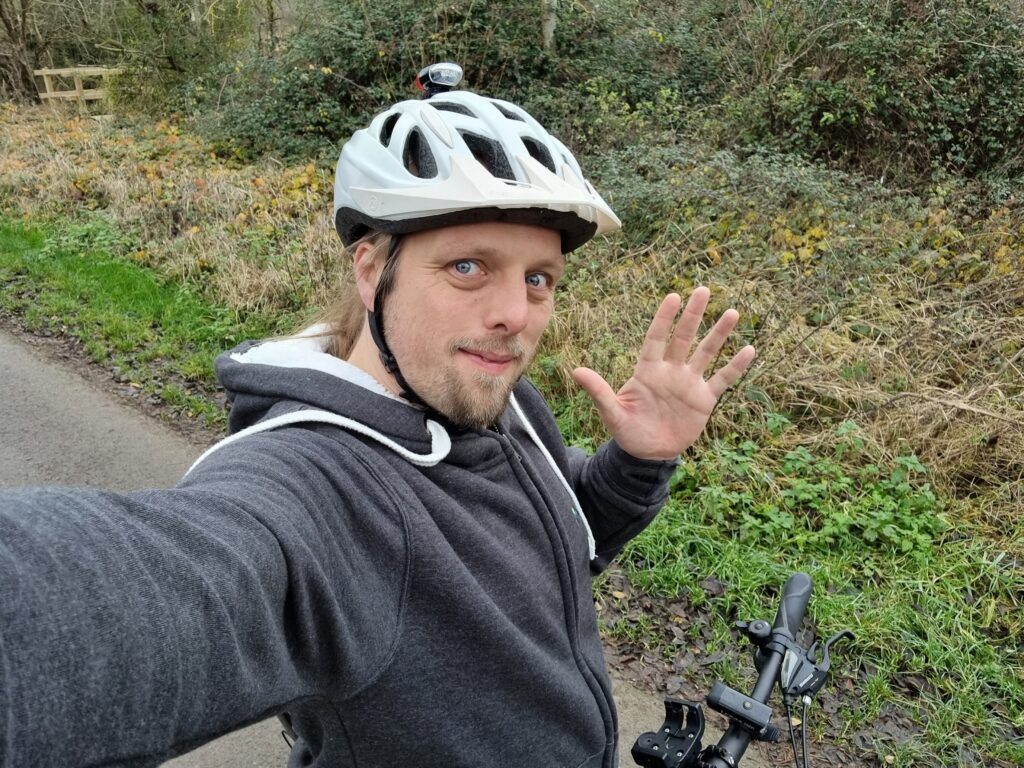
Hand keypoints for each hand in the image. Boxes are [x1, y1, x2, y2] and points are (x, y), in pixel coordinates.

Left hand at [572, 288, 755, 459]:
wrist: (648, 454)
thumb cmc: (627, 431)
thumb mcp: (612, 413)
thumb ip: (598, 391)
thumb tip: (576, 371)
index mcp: (647, 371)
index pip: (656, 338)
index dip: (664, 318)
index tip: (674, 297)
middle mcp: (670, 371)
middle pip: (684, 338)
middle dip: (693, 315)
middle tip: (704, 290)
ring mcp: (689, 384)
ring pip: (707, 353)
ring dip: (719, 334)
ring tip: (732, 312)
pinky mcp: (704, 400)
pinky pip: (722, 380)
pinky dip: (735, 367)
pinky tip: (749, 350)